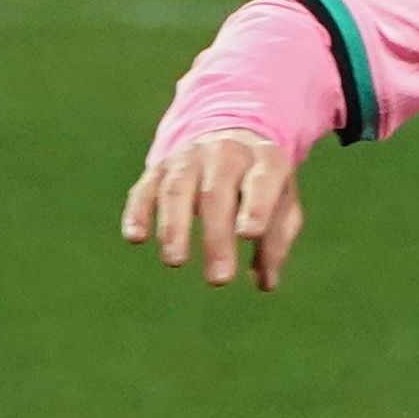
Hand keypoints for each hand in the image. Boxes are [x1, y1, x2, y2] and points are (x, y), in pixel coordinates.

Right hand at [120, 130, 305, 290]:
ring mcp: (189, 158)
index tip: (248, 234)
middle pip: (216, 192)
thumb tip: (265, 282)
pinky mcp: (159, 168)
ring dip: (174, 226)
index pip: (261, 181)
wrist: (228, 135)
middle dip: (216, 236)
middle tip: (219, 279)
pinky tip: (136, 237)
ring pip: (176, 189)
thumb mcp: (282, 202)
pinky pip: (145, 188)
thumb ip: (276, 240)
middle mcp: (225, 152)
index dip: (255, 206)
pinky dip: (138, 212)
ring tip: (175, 261)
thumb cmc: (260, 183)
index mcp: (265, 160)